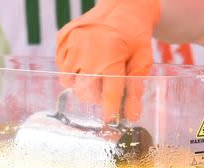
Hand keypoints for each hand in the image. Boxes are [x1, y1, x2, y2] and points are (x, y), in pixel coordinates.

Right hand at [56, 0, 159, 121]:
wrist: (123, 5)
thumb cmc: (135, 34)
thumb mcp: (142, 61)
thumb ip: (135, 88)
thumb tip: (131, 115)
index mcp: (110, 57)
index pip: (108, 95)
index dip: (110, 110)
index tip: (110, 120)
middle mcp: (86, 51)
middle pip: (83, 92)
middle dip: (94, 96)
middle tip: (105, 87)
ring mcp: (71, 43)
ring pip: (68, 81)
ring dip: (81, 82)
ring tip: (95, 71)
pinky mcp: (62, 38)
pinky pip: (61, 65)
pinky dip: (72, 68)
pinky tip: (86, 60)